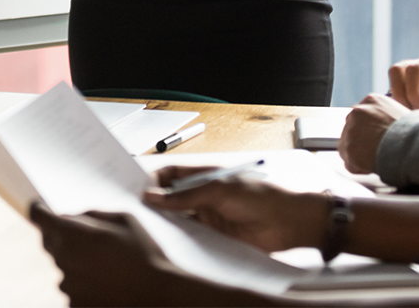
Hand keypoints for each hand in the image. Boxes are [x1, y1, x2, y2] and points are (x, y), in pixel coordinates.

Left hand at [31, 203, 180, 307]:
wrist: (155, 294)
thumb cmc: (143, 253)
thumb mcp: (125, 219)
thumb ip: (95, 214)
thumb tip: (75, 217)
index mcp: (75, 234)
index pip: (40, 218)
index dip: (38, 210)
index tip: (38, 207)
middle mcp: (65, 260)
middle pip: (49, 241)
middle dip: (61, 233)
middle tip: (86, 233)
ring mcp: (68, 285)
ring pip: (63, 264)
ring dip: (75, 258)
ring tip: (107, 261)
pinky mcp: (73, 304)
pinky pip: (72, 285)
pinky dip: (84, 280)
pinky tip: (107, 279)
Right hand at [144, 172, 327, 253]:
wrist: (285, 223)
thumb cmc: (260, 197)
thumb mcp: (219, 192)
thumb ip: (185, 197)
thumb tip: (153, 195)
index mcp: (206, 175)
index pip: (172, 174)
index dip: (154, 180)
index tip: (134, 189)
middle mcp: (204, 195)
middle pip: (172, 198)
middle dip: (154, 203)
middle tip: (133, 212)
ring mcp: (208, 216)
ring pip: (178, 219)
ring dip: (164, 223)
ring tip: (143, 230)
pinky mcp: (213, 237)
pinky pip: (189, 237)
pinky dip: (177, 239)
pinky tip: (166, 244)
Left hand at [339, 93, 409, 173]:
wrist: (412, 145)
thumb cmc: (413, 133)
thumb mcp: (401, 113)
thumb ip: (387, 116)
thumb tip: (387, 126)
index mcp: (372, 100)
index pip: (362, 115)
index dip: (369, 130)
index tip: (375, 138)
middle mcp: (358, 111)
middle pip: (352, 128)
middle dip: (361, 140)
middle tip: (375, 150)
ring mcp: (351, 129)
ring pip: (348, 145)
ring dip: (359, 155)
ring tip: (376, 159)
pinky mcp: (348, 148)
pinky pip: (349, 162)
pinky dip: (358, 168)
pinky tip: (372, 167)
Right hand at [388, 51, 418, 118]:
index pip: (414, 68)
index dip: (412, 89)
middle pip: (398, 70)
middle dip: (401, 93)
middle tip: (412, 111)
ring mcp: (417, 74)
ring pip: (394, 79)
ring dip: (399, 98)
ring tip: (414, 113)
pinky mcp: (411, 85)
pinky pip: (396, 91)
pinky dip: (400, 103)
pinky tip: (413, 113)